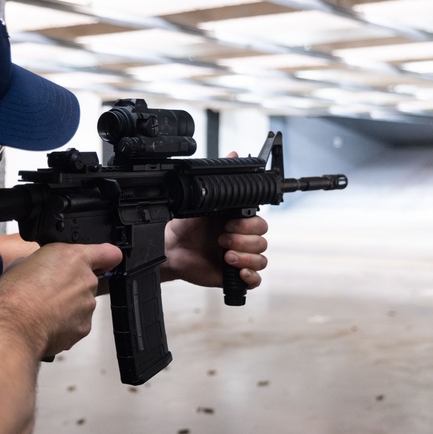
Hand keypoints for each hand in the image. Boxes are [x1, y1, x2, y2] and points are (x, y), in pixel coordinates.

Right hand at [0, 242, 122, 357]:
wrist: (14, 326)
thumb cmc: (16, 295)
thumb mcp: (24, 262)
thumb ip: (45, 262)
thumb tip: (41, 268)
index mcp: (74, 258)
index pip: (108, 253)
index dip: (106, 257)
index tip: (103, 261)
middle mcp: (86, 280)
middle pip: (88, 280)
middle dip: (73, 285)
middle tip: (50, 291)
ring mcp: (87, 304)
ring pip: (83, 303)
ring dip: (69, 305)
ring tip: (44, 309)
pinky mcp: (84, 326)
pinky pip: (78, 322)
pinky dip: (66, 323)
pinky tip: (47, 322)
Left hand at [160, 153, 268, 289]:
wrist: (169, 250)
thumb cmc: (184, 226)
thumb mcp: (201, 200)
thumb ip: (220, 180)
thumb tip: (234, 153)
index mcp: (238, 221)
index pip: (260, 222)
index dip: (248, 224)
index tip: (229, 222)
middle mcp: (242, 239)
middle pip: (262, 240)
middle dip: (243, 240)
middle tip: (222, 239)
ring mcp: (240, 258)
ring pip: (261, 259)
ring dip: (245, 257)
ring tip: (225, 255)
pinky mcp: (234, 276)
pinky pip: (255, 280)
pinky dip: (250, 276)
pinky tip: (237, 271)